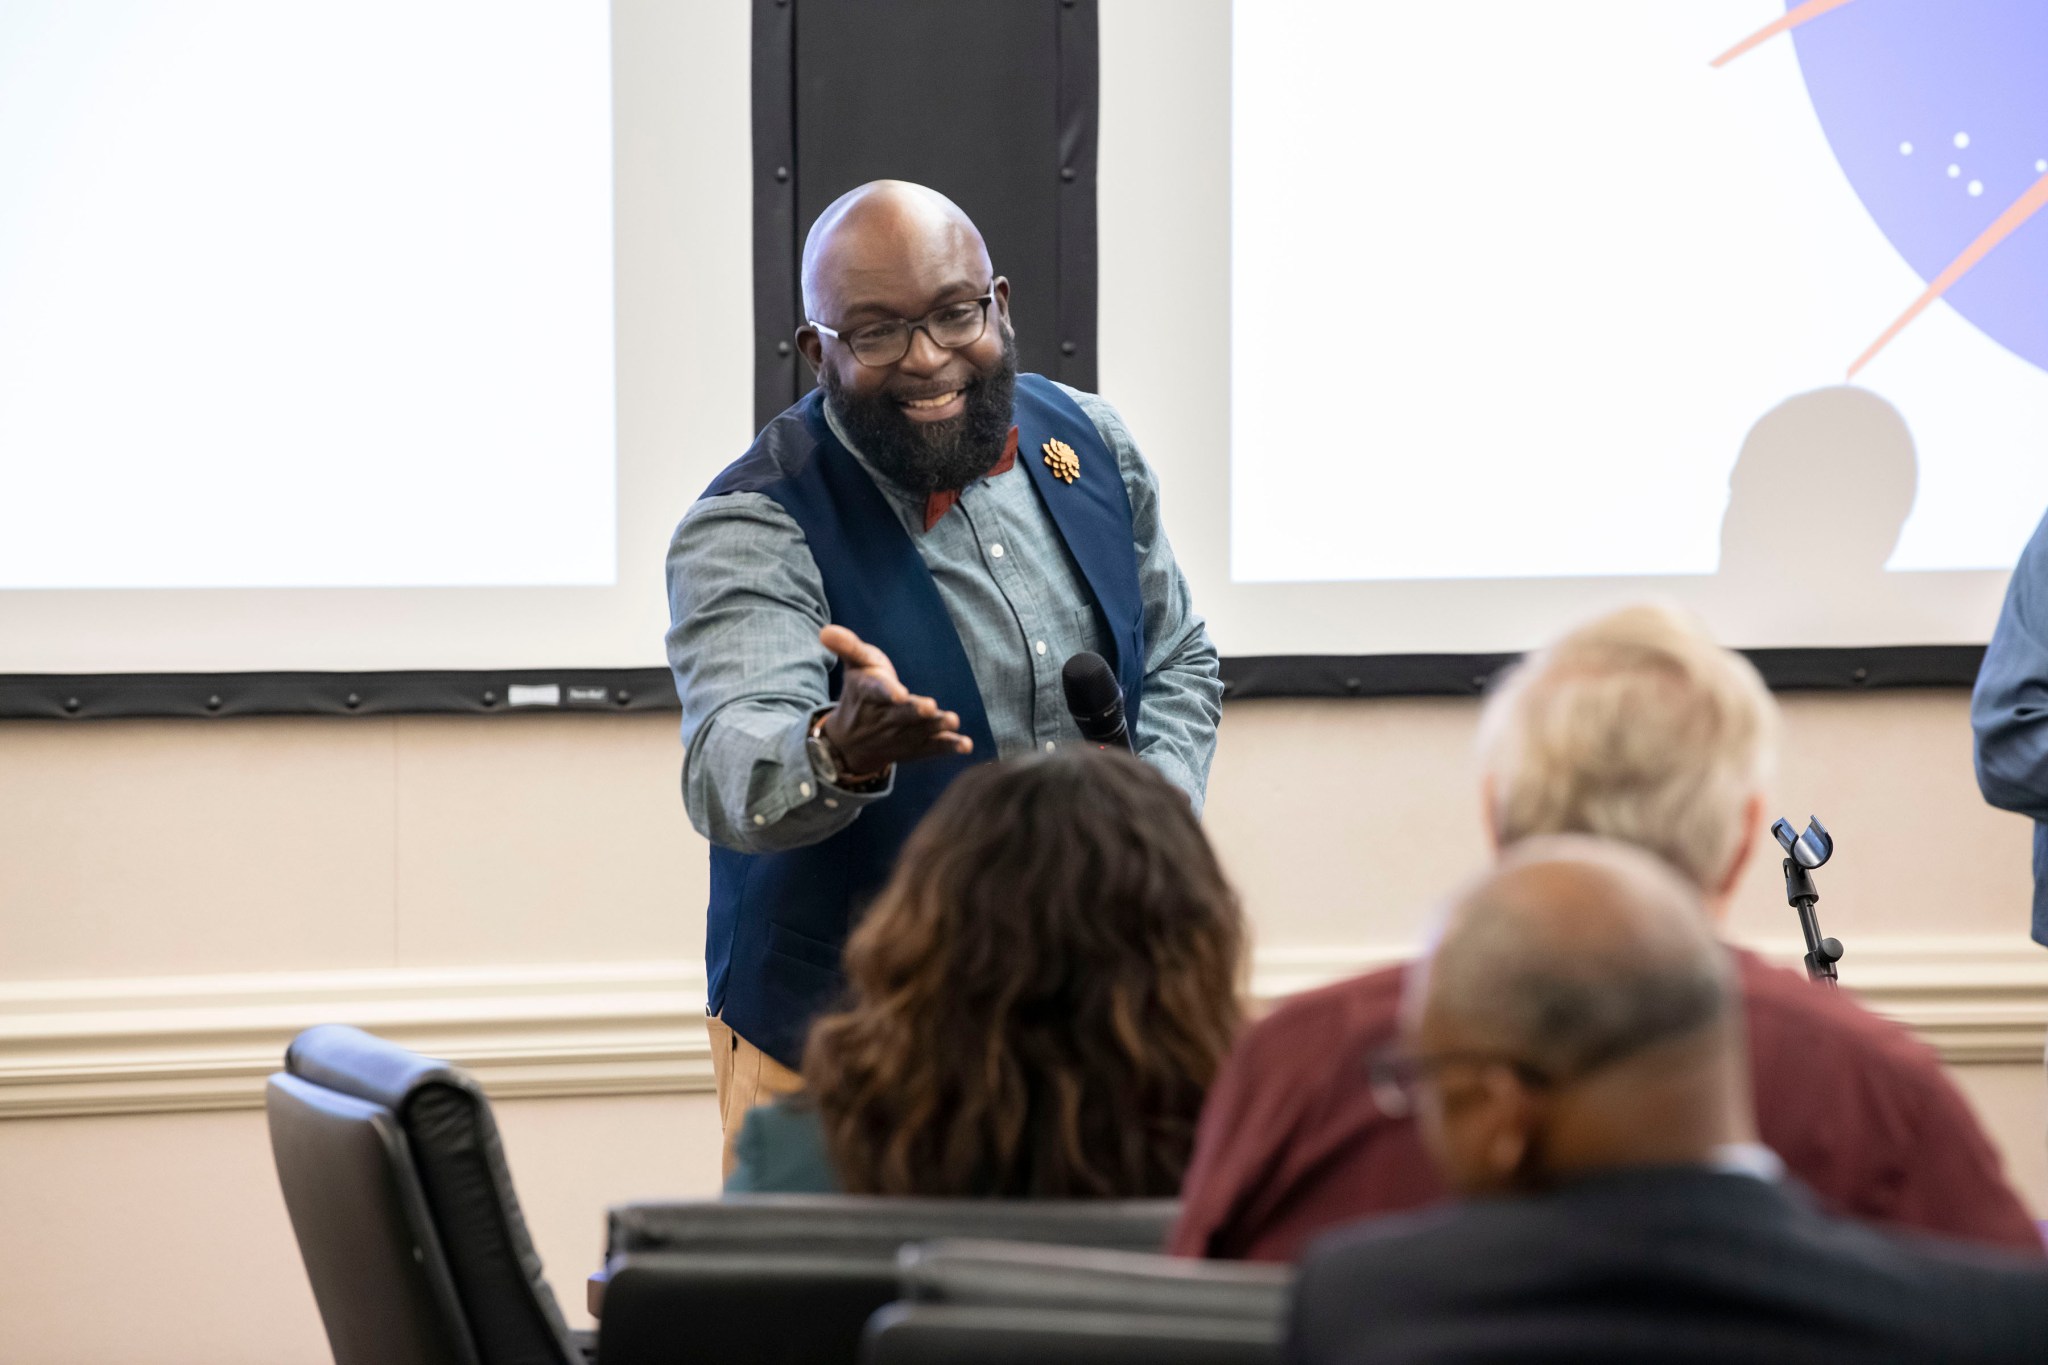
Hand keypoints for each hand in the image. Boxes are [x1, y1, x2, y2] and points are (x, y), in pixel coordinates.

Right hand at [818, 625, 973, 774]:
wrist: (851, 742)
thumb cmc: (859, 693)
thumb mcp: (853, 666)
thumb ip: (847, 646)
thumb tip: (825, 631)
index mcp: (867, 693)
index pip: (876, 692)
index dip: (887, 692)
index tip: (898, 693)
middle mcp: (884, 718)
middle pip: (900, 715)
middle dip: (914, 711)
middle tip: (929, 706)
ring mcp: (901, 735)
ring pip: (919, 732)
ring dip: (936, 727)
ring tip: (952, 720)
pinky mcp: (916, 747)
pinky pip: (932, 748)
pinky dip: (948, 747)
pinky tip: (965, 745)